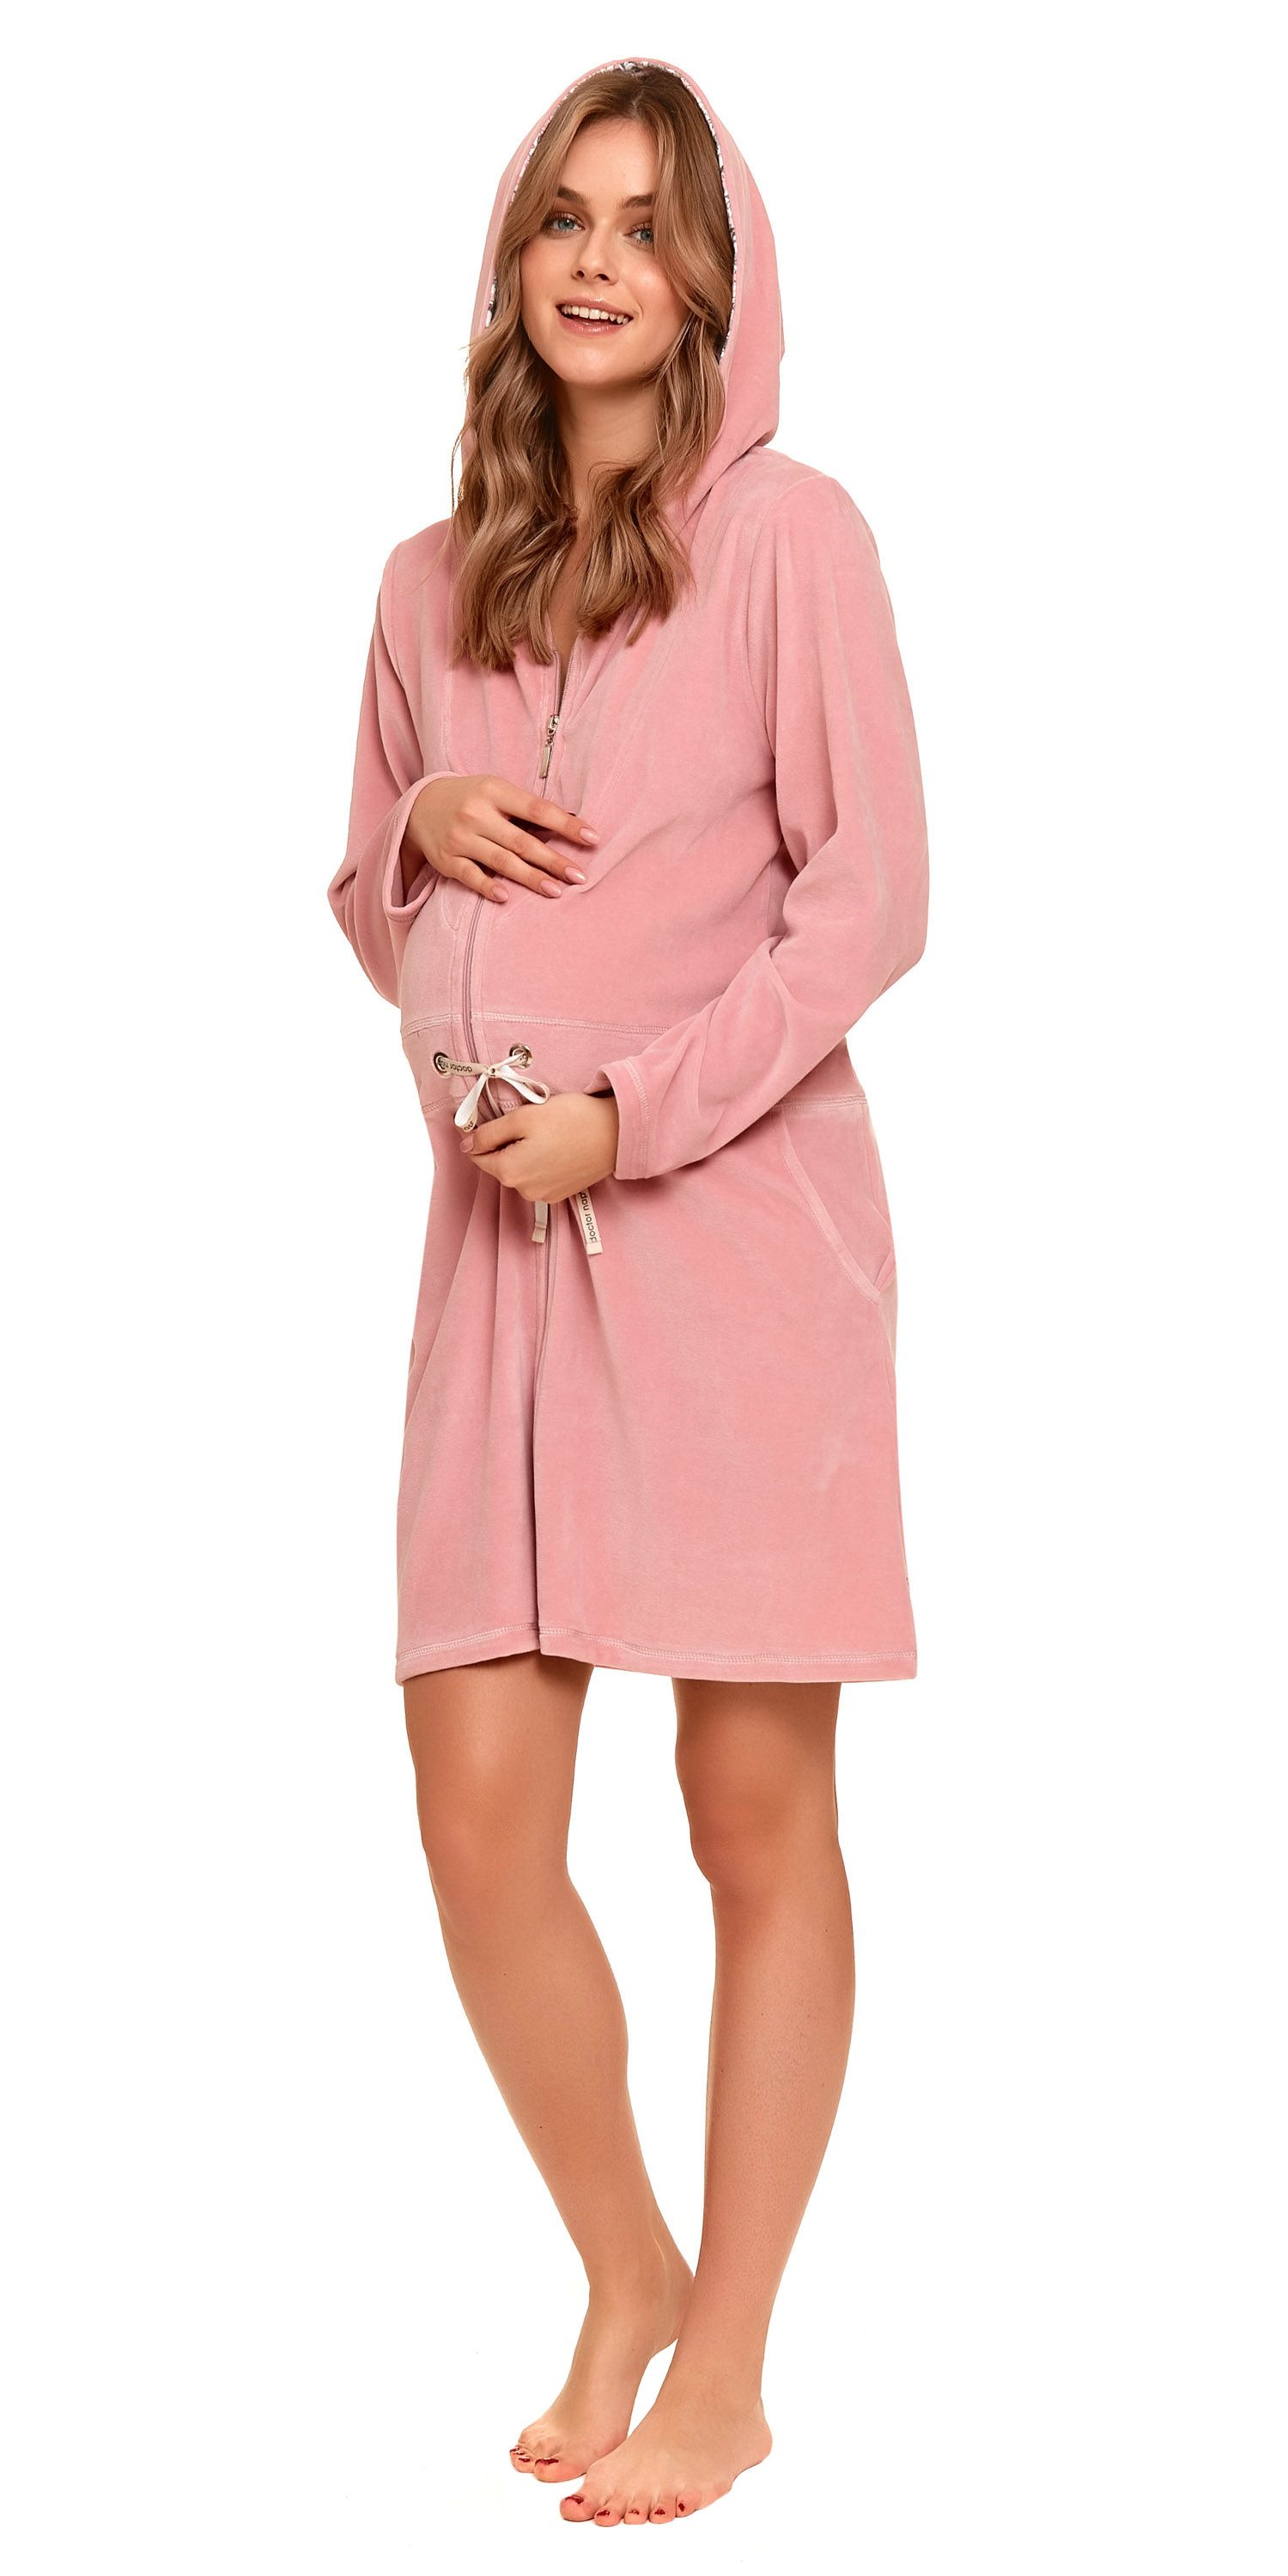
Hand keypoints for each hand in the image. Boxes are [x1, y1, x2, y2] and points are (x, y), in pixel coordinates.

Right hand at [401, 773, 598, 903]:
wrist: (420, 806)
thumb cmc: (472, 799)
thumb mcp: (496, 790)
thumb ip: (527, 808)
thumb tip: (574, 822)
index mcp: (494, 791)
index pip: (537, 809)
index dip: (566, 824)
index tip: (592, 838)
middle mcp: (476, 813)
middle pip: (522, 841)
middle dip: (553, 860)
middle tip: (579, 876)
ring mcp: (459, 838)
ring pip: (501, 861)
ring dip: (531, 878)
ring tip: (556, 891)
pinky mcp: (446, 860)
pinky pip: (470, 876)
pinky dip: (488, 887)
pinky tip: (507, 897)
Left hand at [460, 1093, 620, 1198]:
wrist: (615, 1134)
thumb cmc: (572, 1120)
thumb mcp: (523, 1117)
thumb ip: (489, 1132)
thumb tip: (466, 1143)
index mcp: (509, 1171)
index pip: (477, 1155)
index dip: (480, 1134)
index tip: (494, 1118)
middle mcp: (523, 1190)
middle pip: (499, 1164)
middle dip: (506, 1143)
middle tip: (528, 1121)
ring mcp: (542, 1195)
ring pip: (519, 1171)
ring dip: (524, 1153)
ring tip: (546, 1134)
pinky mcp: (559, 1193)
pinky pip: (537, 1177)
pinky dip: (540, 1162)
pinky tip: (557, 1146)